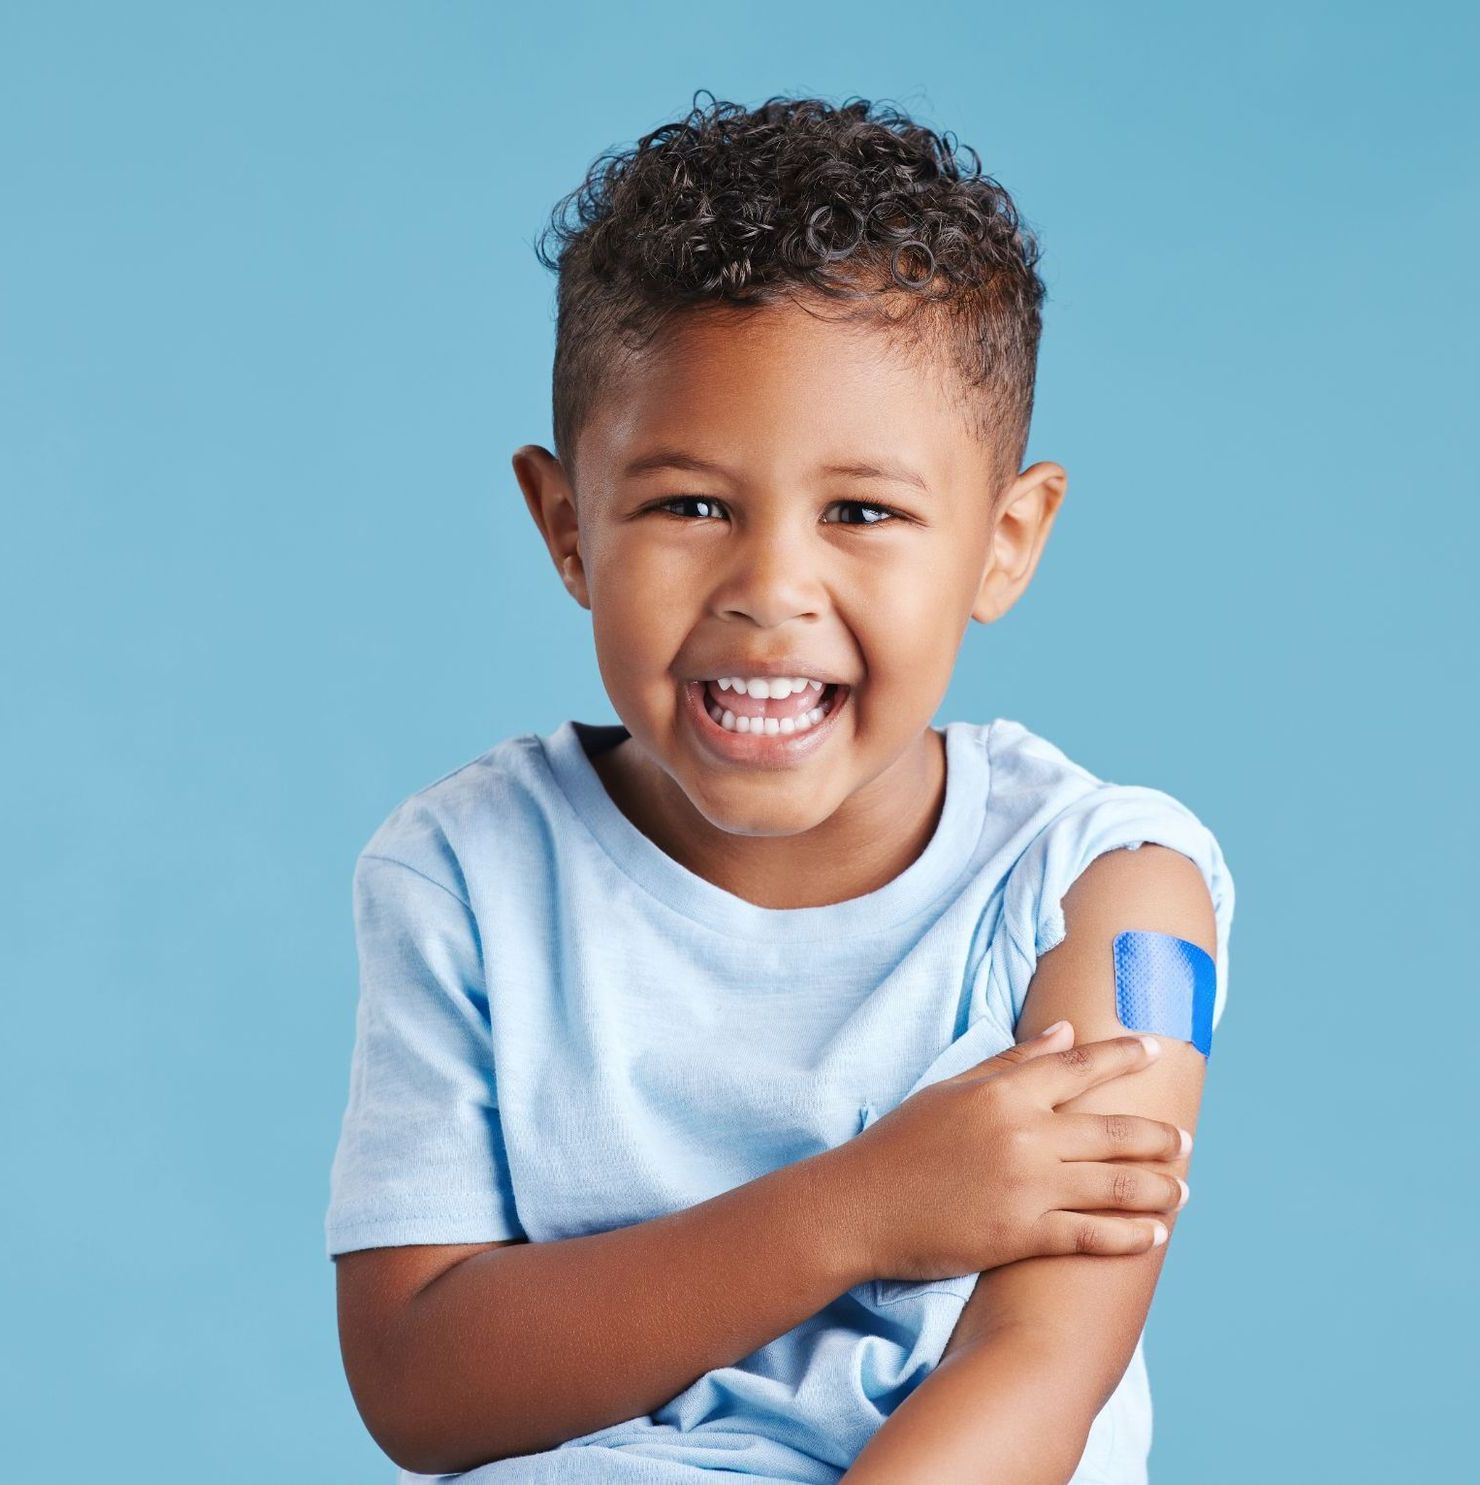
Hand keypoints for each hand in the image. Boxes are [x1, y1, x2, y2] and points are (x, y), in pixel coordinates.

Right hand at [826, 1022, 1189, 1284]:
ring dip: (1159, 1188)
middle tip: (1185, 1141)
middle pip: (1113, 1130)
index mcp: (1004, 1092)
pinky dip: (1129, 1236)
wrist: (861, 1205)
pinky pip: (1091, 1235)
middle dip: (1158, 1137)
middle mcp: (1024, 1134)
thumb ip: (1011, 1061)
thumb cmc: (901, 1143)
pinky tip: (1154, 1235)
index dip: (1123, 1055)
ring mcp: (1026, 1186)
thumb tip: (1064, 1033)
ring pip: (1115, 1184)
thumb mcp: (952, 1089)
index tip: (1157, 1049)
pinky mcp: (1021, 1235)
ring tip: (1182, 1190)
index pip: (1079, 1066)